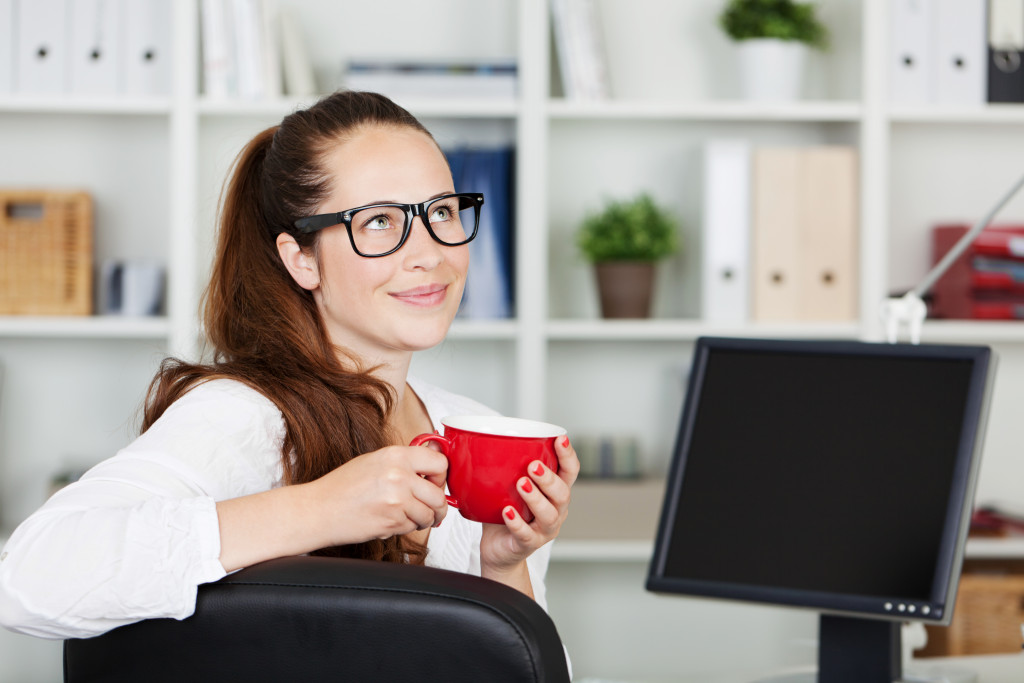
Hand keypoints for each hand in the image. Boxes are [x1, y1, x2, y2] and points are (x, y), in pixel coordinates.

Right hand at [306, 445, 448, 546]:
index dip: (441, 475)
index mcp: (396, 455)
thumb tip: (435, 455)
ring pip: (430, 514)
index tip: (436, 482)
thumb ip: (406, 460)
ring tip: (406, 514)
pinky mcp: (392, 521)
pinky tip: (390, 519)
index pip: (440, 462)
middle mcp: (399, 475)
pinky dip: (406, 527)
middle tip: (430, 507)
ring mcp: (397, 500)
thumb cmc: (341, 487)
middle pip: (439, 494)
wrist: (318, 510)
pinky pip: (413, 527)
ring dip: (423, 519)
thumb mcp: (375, 461)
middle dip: (438, 505)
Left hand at [479, 435, 579, 580]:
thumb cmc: (506, 513)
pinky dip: (517, 523)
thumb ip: (504, 467)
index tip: (560, 439)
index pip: (570, 472)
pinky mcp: (527, 545)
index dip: (568, 455)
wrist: (499, 550)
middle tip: (533, 466)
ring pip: (548, 515)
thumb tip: (477, 439)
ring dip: (536, 498)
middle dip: (549, 479)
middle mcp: (555, 510)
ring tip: (521, 484)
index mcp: (554, 493)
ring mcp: (544, 530)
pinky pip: (526, 535)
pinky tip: (507, 512)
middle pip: (563, 494)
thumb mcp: (509, 487)